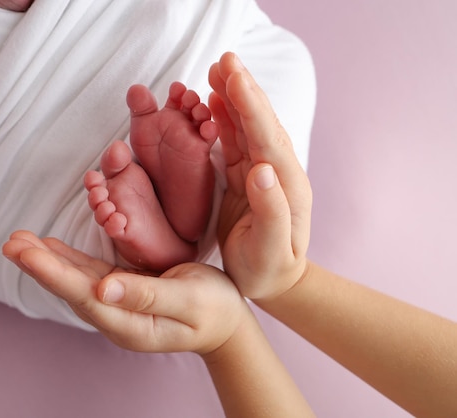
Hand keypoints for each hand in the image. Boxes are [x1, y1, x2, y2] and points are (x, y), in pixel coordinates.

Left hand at [2, 230, 250, 354]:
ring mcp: (117, 304)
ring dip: (46, 261)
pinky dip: (68, 260)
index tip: (27, 253)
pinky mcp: (122, 290)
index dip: (54, 273)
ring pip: (75, 280)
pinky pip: (89, 273)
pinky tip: (49, 248)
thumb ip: (148, 295)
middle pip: (71, 288)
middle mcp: (116, 315)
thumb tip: (104, 288)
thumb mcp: (189, 300)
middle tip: (11, 243)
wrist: (225, 322)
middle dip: (39, 265)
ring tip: (19, 242)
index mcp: (130, 323)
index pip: (84, 295)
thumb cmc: (214, 309)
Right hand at [208, 52, 312, 300]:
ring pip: (247, 127)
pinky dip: (226, 118)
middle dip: (243, 90)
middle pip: (259, 123)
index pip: (266, 138)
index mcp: (285, 186)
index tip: (235, 77)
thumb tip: (263, 170)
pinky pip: (236, 141)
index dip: (250, 106)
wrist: (274, 280)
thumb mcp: (269, 249)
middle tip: (226, 60)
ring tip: (219, 71)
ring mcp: (261, 172)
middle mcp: (276, 172)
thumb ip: (271, 210)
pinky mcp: (246, 176)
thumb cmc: (269, 269)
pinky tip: (217, 101)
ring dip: (234, 97)